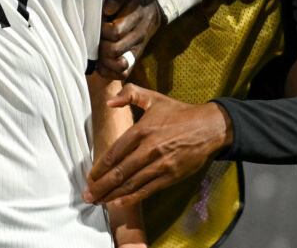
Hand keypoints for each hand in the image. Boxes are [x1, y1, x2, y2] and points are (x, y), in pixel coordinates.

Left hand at [83, 86, 232, 207]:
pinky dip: (132, 197)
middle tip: (87, 195)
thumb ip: (129, 94)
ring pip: (131, 183)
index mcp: (142, 130)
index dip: (100, 167)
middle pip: (119, 172)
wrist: (209, 127)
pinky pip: (148, 189)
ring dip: (112, 194)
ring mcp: (161, 164)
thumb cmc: (178, 112)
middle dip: (101, 185)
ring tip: (98, 201)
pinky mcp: (171, 176)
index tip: (89, 176)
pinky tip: (119, 202)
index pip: (114, 152)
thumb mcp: (152, 97)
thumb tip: (109, 102)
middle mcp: (149, 149)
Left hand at [98, 0, 162, 79]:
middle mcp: (138, 35)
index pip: (115, 31)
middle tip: (93, 38)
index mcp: (135, 17)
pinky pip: (124, 73)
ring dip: (104, 61)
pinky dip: (110, 72)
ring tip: (95, 52)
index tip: (97, 22)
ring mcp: (137, 48)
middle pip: (115, 49)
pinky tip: (100, 64)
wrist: (151, 8)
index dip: (102, 29)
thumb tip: (107, 10)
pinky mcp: (135, 57)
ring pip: (120, 65)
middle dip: (100, 45)